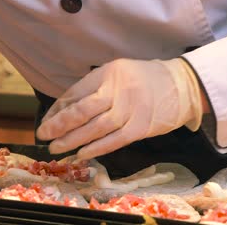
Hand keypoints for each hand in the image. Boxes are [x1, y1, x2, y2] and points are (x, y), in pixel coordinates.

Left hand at [36, 58, 202, 158]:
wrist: (183, 85)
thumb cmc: (146, 80)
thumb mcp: (119, 74)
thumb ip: (95, 89)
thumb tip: (65, 110)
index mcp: (110, 72)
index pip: (76, 92)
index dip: (58, 109)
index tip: (47, 121)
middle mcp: (119, 89)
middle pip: (82, 110)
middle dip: (59, 125)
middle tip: (44, 135)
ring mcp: (132, 108)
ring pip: (96, 127)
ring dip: (73, 139)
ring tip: (57, 147)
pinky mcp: (142, 126)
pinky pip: (114, 140)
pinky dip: (97, 148)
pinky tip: (82, 153)